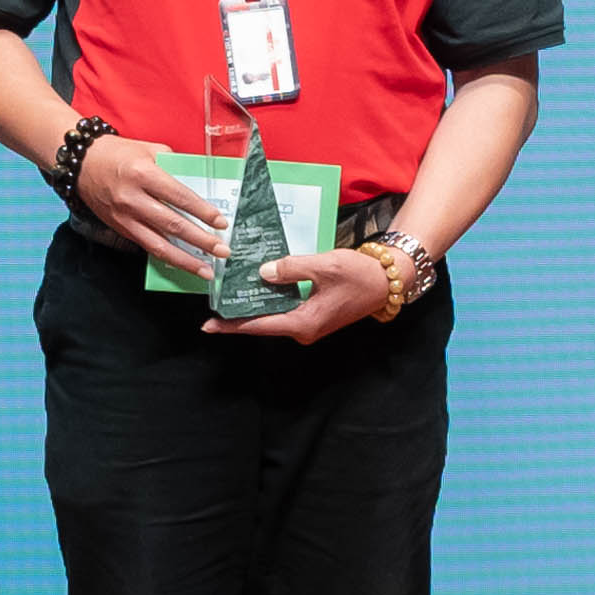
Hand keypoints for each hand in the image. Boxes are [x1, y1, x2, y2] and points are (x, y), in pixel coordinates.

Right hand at [73, 133, 233, 278]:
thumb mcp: (149, 149)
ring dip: (186, 260)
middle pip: (173, 225)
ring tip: (207, 271)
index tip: (221, 223)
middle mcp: (133, 198)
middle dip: (201, 241)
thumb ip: (174, 164)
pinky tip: (183, 263)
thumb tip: (199, 182)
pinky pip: (147, 246)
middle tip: (223, 251)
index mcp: (143, 173)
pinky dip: (167, 257)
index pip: (180, 197)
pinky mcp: (120, 229)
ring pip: (159, 245)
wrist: (81, 164)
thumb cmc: (118, 153)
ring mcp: (125, 217)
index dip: (202, 212)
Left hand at [206, 236, 409, 345]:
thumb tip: (263, 273)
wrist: (387, 281)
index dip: (231, 325)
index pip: (259, 325)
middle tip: (214, 300)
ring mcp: (309, 323)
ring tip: (229, 291)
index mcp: (304, 322)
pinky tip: (258, 284)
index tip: (207, 325)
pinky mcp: (314, 314)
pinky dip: (270, 299)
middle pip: (262, 322)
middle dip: (238, 313)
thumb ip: (291, 268)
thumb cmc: (358, 274)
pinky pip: (285, 308)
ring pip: (273, 315)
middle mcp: (304, 328)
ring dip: (253, 304)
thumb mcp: (324, 266)